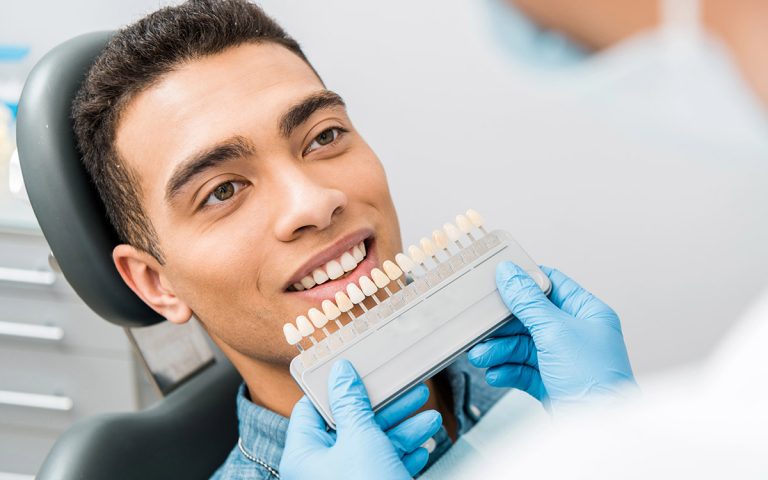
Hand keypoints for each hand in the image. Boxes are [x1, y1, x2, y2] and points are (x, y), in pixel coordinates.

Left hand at [280, 359, 441, 479]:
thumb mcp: (362, 439)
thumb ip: (352, 403)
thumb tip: (341, 372)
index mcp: (304, 455)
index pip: (312, 408)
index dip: (334, 386)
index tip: (358, 369)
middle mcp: (320, 471)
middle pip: (349, 424)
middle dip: (384, 407)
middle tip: (406, 389)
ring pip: (372, 446)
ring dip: (402, 429)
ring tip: (429, 415)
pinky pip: (383, 466)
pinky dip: (403, 454)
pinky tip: (423, 444)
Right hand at [468, 262, 636, 409]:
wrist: (598, 433)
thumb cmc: (594, 381)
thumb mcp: (556, 331)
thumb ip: (528, 302)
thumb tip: (509, 272)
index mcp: (587, 313)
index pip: (551, 285)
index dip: (524, 282)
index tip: (496, 280)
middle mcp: (576, 335)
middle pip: (530, 318)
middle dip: (503, 326)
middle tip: (480, 327)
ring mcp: (563, 360)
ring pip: (522, 346)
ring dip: (499, 350)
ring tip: (481, 356)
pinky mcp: (551, 383)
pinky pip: (522, 370)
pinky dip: (507, 370)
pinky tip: (496, 373)